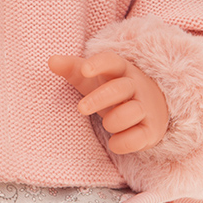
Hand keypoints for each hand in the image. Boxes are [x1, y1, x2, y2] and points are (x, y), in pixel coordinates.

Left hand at [48, 52, 168, 153]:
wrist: (151, 107)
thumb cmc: (112, 89)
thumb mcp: (92, 78)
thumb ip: (72, 69)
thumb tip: (51, 60)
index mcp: (120, 69)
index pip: (112, 61)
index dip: (99, 64)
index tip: (85, 69)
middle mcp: (136, 86)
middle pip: (120, 88)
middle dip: (99, 98)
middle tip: (81, 109)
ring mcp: (146, 107)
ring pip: (132, 112)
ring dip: (113, 121)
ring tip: (107, 123)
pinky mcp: (151, 130)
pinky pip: (138, 137)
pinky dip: (123, 142)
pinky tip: (114, 142)